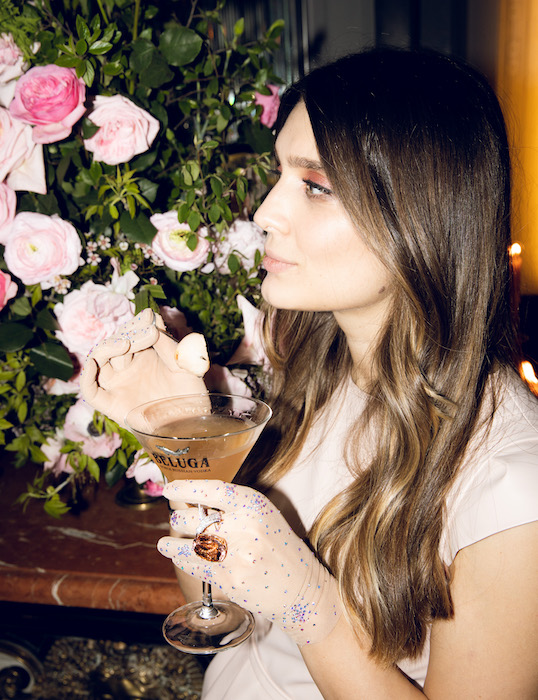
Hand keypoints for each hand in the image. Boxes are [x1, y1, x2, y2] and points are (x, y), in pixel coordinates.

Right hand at [80, 309, 208, 426]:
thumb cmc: (191, 396)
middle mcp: (129, 367)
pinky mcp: (110, 403)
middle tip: (148, 332)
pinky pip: (90, 389)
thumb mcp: (185, 365)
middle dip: (129, 333)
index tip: (149, 316)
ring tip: (126, 344)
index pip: (134, 332)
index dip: (139, 323)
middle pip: (117, 342)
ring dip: (108, 347)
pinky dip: (86, 376)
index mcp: (146, 355)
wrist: (192, 425)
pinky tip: (94, 363)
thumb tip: (152, 320)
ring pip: (99, 359)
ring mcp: (118, 384)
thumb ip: (169, 345)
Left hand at [157, 480, 341, 645]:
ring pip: (188, 543)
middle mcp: (244, 526)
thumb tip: (192, 499)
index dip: (184, 489)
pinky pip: (192, 564)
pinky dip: (178, 558)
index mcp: (253, 503)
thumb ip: (232, 505)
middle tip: (178, 520)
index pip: (210, 489)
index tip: (169, 489)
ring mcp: (235, 555)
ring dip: (173, 542)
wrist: (300, 586)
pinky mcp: (228, 579)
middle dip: (180, 519)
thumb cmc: (278, 545)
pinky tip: (172, 552)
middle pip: (193, 518)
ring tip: (166, 541)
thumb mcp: (262, 513)